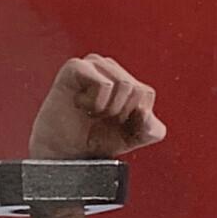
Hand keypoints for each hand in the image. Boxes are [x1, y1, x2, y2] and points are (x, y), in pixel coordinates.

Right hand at [27, 55, 165, 160]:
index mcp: (125, 80)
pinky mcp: (76, 67)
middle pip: (136, 89)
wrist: (64, 153)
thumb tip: (144, 112)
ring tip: (90, 112)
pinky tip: (80, 105)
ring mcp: (93, 64)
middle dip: (120, 113)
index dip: (132, 117)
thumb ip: (151, 129)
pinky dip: (95, 103)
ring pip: (124, 84)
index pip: (145, 93)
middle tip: (99, 119)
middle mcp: (110, 68)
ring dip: (108, 108)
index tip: (114, 124)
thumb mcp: (132, 138)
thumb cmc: (94, 140)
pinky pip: (104, 84)